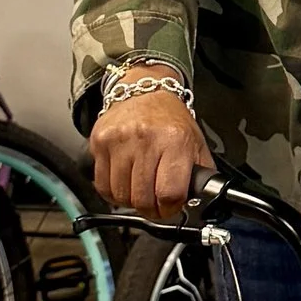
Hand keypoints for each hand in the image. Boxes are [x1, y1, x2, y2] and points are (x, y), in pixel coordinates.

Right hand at [89, 71, 213, 217]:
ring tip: (141, 190)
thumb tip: (198, 201)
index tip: (171, 207)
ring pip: (121, 195)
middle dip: (152, 209)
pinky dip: (114, 192)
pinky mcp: (100, 142)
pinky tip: (125, 182)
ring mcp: (119, 140)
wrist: (145, 91)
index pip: (170, 192)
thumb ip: (200, 175)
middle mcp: (146, 138)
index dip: (171, 208)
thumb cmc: (171, 120)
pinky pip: (103, 186)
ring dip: (131, 201)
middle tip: (156, 204)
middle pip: (143, 199)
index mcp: (175, 140)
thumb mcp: (196, 144)